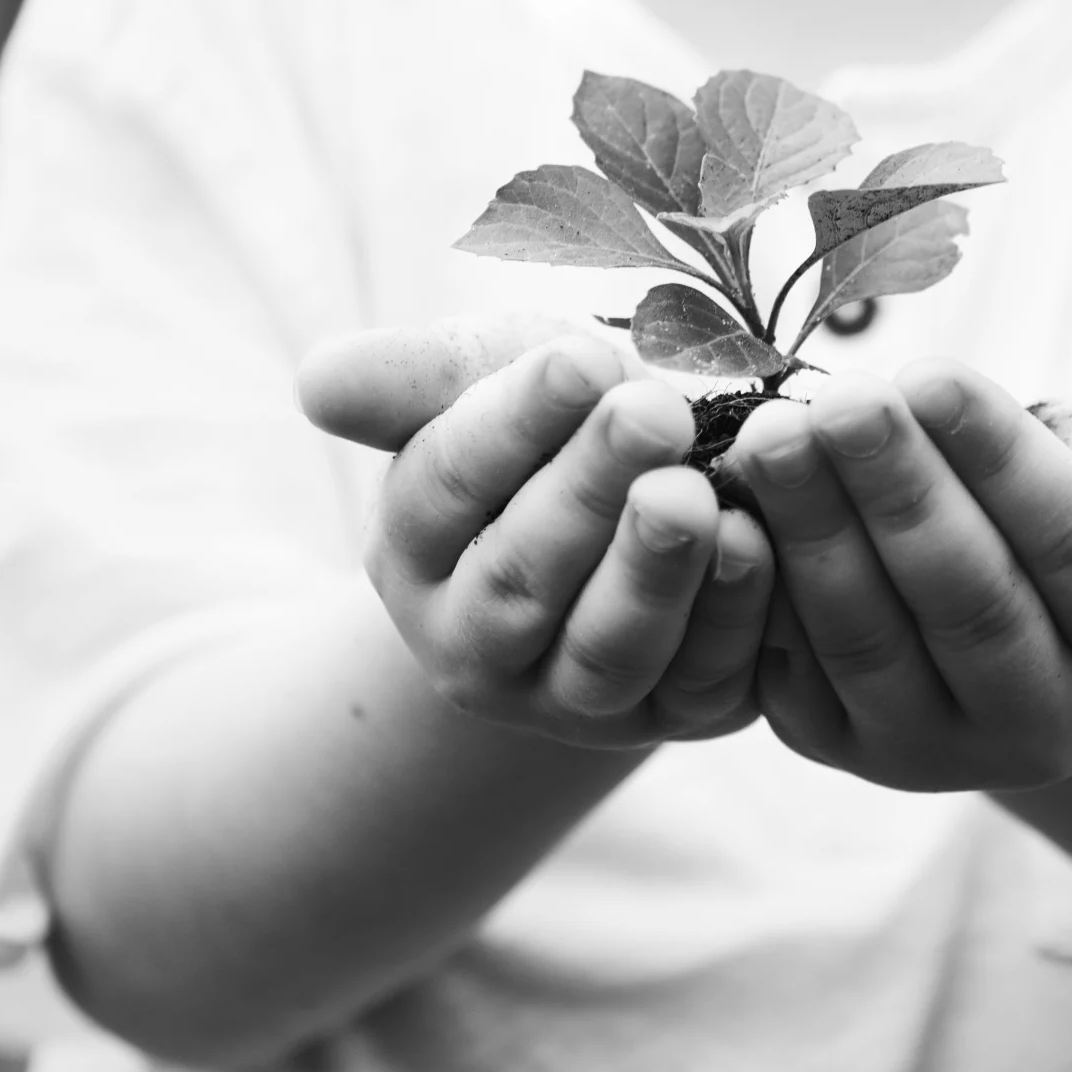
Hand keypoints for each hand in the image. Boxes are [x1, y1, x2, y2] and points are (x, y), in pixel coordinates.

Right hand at [298, 318, 776, 749]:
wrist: (651, 490)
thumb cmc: (559, 421)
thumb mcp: (485, 379)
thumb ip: (409, 379)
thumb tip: (316, 385)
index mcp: (415, 548)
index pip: (446, 485)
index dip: (512, 423)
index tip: (578, 360)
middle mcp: (478, 642)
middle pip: (522, 576)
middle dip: (589, 491)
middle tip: (653, 411)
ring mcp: (574, 694)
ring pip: (607, 650)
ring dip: (653, 572)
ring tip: (693, 494)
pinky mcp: (677, 711)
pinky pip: (702, 678)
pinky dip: (730, 616)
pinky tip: (756, 541)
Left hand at [730, 360, 1071, 792]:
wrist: (1012, 580)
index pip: (1070, 546)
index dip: (999, 463)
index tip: (932, 374)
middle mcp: (1048, 722)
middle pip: (964, 598)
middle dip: (893, 493)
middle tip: (831, 399)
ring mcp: (936, 748)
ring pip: (868, 637)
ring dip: (811, 532)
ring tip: (766, 433)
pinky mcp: (840, 744)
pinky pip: (790, 670)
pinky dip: (753, 588)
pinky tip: (718, 503)